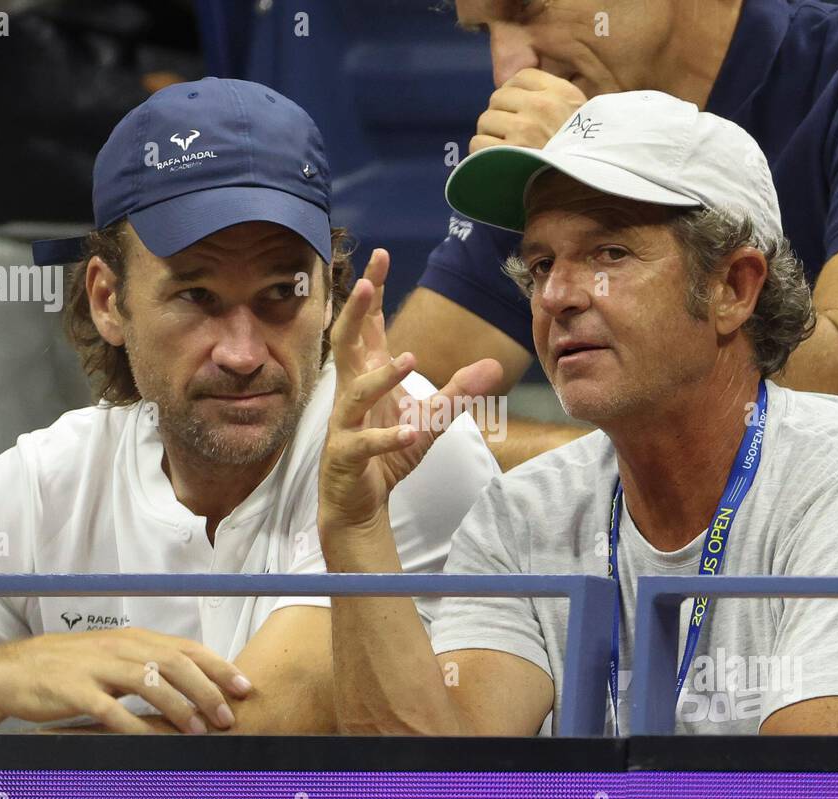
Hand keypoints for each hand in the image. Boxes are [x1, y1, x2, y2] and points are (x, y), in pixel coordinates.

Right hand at [0, 627, 252, 733]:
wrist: (11, 670)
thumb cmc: (69, 667)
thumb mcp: (113, 658)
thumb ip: (148, 665)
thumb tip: (192, 683)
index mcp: (133, 639)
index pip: (186, 648)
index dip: (218, 667)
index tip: (243, 687)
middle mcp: (119, 647)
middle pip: (175, 664)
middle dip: (207, 690)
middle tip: (227, 715)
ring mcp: (96, 666)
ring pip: (148, 683)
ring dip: (179, 707)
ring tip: (198, 729)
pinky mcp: (73, 689)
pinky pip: (109, 709)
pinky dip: (133, 725)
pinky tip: (150, 739)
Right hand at [319, 249, 500, 531]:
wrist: (361, 503)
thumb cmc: (388, 454)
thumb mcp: (432, 420)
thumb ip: (458, 392)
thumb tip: (492, 365)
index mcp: (369, 376)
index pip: (369, 326)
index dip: (372, 292)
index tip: (380, 256)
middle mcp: (352, 393)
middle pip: (346, 343)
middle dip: (355, 312)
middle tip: (365, 282)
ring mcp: (345, 424)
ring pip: (356, 392)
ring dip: (382, 376)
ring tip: (409, 360)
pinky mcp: (347, 455)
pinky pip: (365, 443)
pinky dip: (389, 437)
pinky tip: (412, 430)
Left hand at [470, 68, 587, 153]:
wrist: (583, 190)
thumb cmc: (583, 156)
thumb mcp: (583, 117)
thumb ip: (555, 99)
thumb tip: (518, 91)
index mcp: (561, 93)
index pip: (522, 77)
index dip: (514, 93)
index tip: (517, 109)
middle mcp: (541, 106)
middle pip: (498, 98)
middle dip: (501, 115)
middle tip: (512, 135)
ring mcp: (524, 129)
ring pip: (485, 120)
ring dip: (490, 135)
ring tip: (506, 149)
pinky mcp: (508, 152)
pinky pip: (478, 143)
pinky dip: (482, 153)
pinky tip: (496, 161)